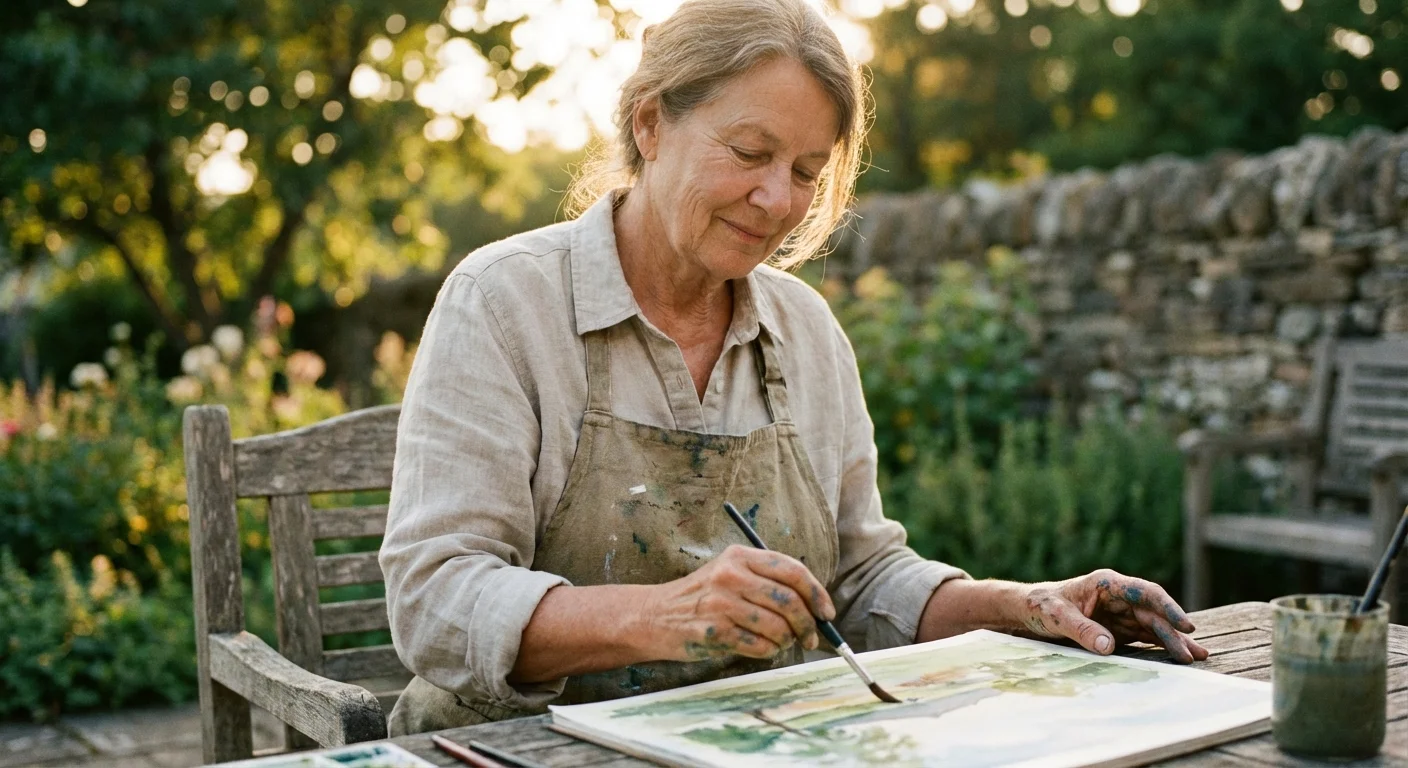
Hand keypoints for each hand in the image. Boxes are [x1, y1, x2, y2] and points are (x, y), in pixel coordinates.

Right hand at [642, 545, 834, 661]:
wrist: (654, 615)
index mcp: (739, 556)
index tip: (826, 612)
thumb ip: (767, 581)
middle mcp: (731, 575)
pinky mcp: (714, 632)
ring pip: (777, 627)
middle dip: (808, 624)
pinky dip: (769, 652)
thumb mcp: (730, 572)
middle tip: (811, 637)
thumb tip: (814, 605)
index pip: (793, 571)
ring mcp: (721, 604)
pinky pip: (759, 647)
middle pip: (789, 601)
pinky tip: (760, 648)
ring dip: (786, 641)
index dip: (817, 593)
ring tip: (780, 642)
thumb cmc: (701, 596)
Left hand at [1017, 569, 1208, 663]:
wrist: (1029, 611)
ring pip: (1154, 626)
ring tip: (1197, 657)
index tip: (1185, 624)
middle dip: (1176, 632)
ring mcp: (1121, 613)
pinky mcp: (1119, 629)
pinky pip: (1145, 636)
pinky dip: (1162, 646)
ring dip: (1174, 641)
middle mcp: (1120, 596)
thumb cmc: (1041, 606)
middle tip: (1194, 654)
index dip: (1167, 607)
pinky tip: (1179, 656)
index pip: (1145, 592)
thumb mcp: (1056, 616)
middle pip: (1154, 613)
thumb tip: (1109, 646)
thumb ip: (1082, 630)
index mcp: (1107, 584)